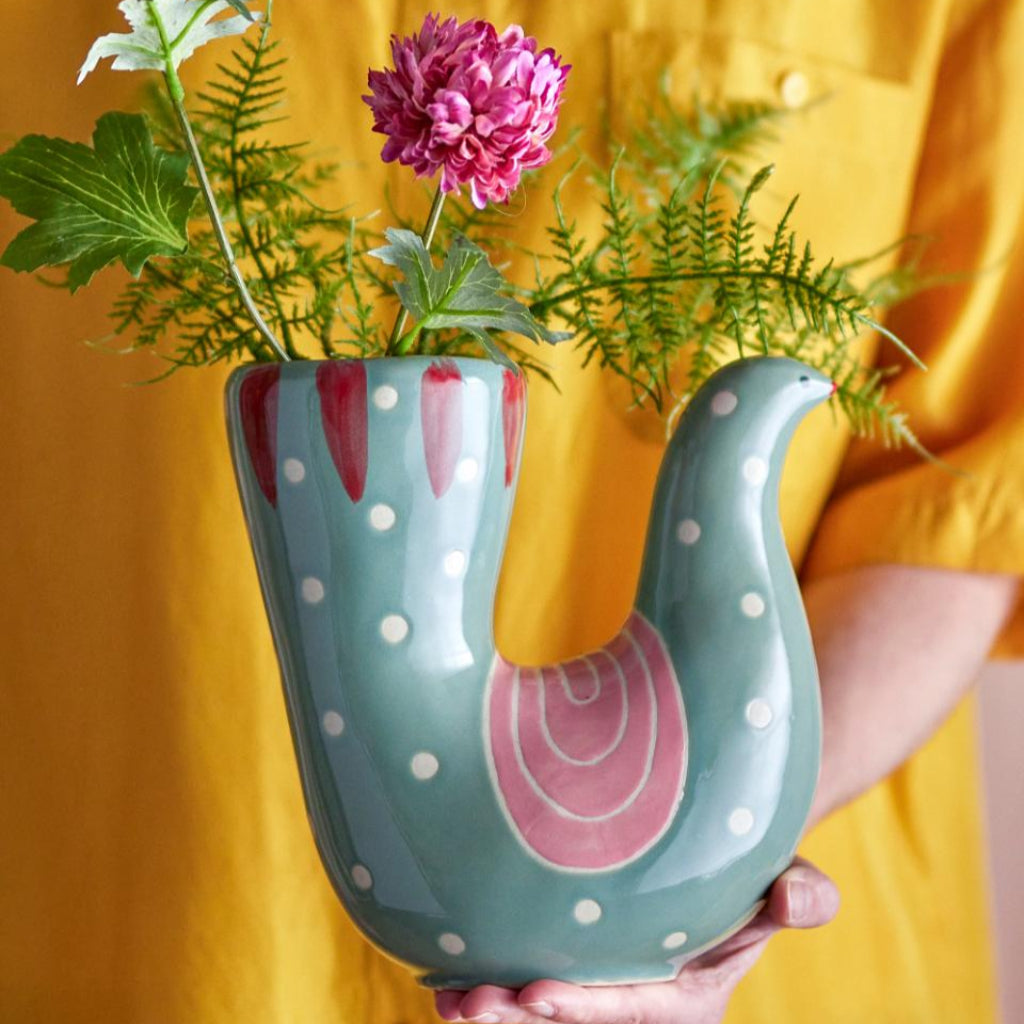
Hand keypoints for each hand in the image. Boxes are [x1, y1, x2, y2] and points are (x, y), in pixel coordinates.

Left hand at [434, 858, 838, 1023]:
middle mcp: (639, 1000)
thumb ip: (804, 897)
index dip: (585, 1008)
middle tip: (468, 1006)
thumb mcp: (790, 881)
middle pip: (576, 1017)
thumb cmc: (758, 870)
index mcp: (689, 995)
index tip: (533, 996)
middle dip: (520, 1019)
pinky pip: (530, 980)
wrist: (723, 857)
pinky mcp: (576, 961)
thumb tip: (792, 899)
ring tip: (446, 999)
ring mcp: (603, 983)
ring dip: (493, 1009)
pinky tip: (445, 976)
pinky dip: (492, 981)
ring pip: (543, 1009)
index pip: (634, 1007)